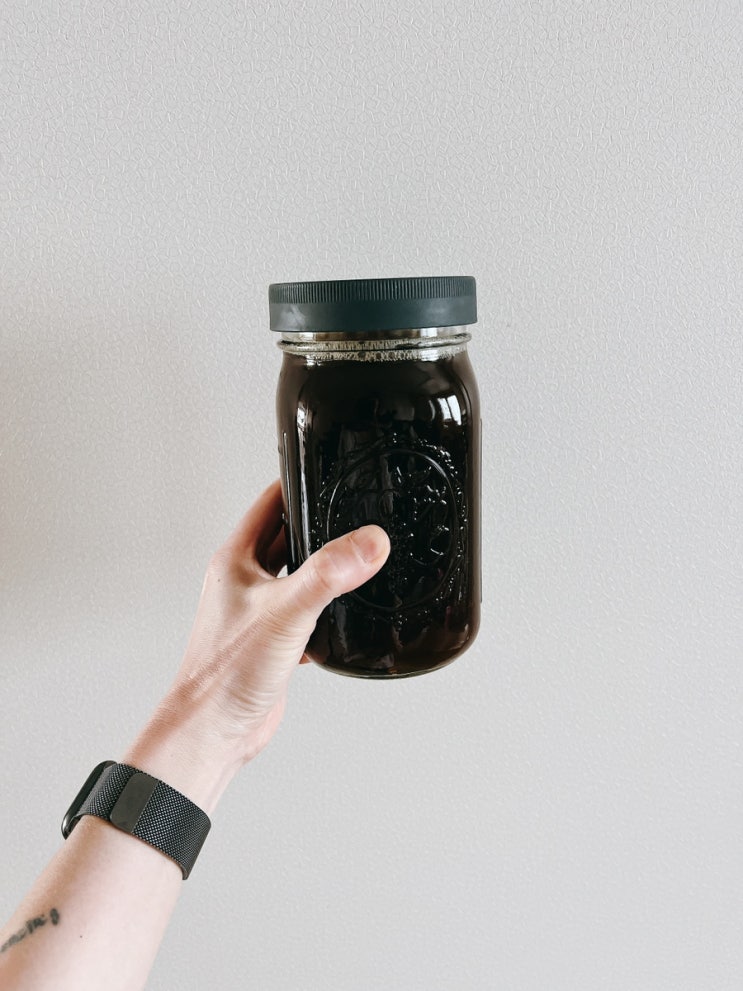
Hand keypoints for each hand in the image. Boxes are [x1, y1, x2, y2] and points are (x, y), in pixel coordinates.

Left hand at [125, 480, 389, 809]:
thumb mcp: (285, 613)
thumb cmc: (223, 675)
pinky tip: (347, 615)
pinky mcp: (274, 641)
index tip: (331, 473)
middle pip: (289, 537)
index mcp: (236, 560)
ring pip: (300, 575)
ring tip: (361, 559)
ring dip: (326, 569)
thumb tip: (367, 543)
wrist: (214, 732)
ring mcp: (259, 611)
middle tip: (358, 513)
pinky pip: (307, 612)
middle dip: (322, 526)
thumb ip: (328, 574)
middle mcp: (246, 581)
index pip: (271, 503)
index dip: (300, 484)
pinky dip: (328, 610)